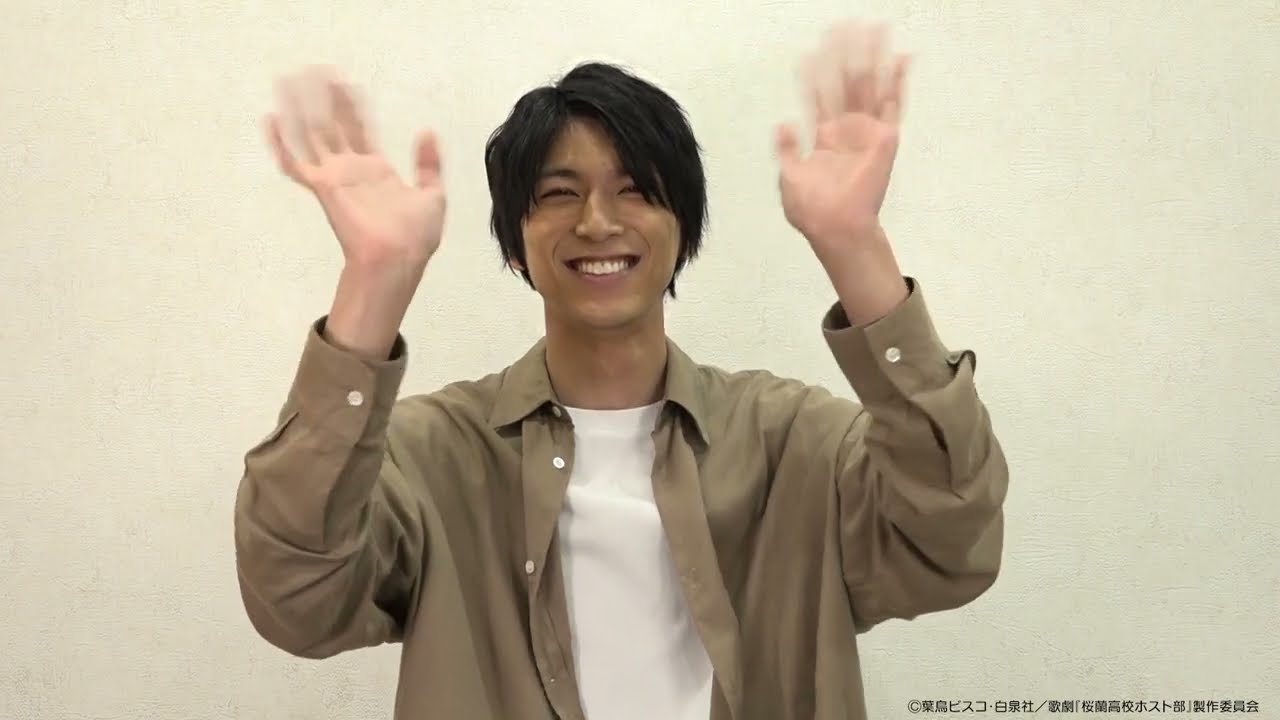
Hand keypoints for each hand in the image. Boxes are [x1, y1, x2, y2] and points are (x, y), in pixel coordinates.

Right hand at [267, 65, 445, 268]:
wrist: (399, 259)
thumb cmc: (415, 237)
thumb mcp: (433, 195)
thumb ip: (428, 164)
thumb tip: (428, 132)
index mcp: (376, 170)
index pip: (360, 129)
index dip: (351, 106)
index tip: (345, 84)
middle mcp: (352, 170)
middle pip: (332, 125)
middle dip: (322, 98)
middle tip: (312, 71)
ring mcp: (335, 178)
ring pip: (311, 135)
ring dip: (298, 109)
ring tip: (288, 82)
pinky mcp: (324, 188)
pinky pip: (295, 163)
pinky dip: (281, 143)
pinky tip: (271, 120)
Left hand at [775, 22, 908, 261]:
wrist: (834, 227)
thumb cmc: (812, 210)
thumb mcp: (789, 176)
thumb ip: (788, 149)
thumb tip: (783, 124)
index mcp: (825, 137)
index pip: (820, 96)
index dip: (816, 74)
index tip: (813, 51)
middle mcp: (848, 129)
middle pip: (848, 83)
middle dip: (847, 55)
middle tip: (846, 26)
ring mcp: (868, 131)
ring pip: (871, 86)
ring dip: (873, 58)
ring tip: (875, 29)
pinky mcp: (886, 137)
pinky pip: (894, 104)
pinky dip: (898, 81)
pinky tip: (901, 57)